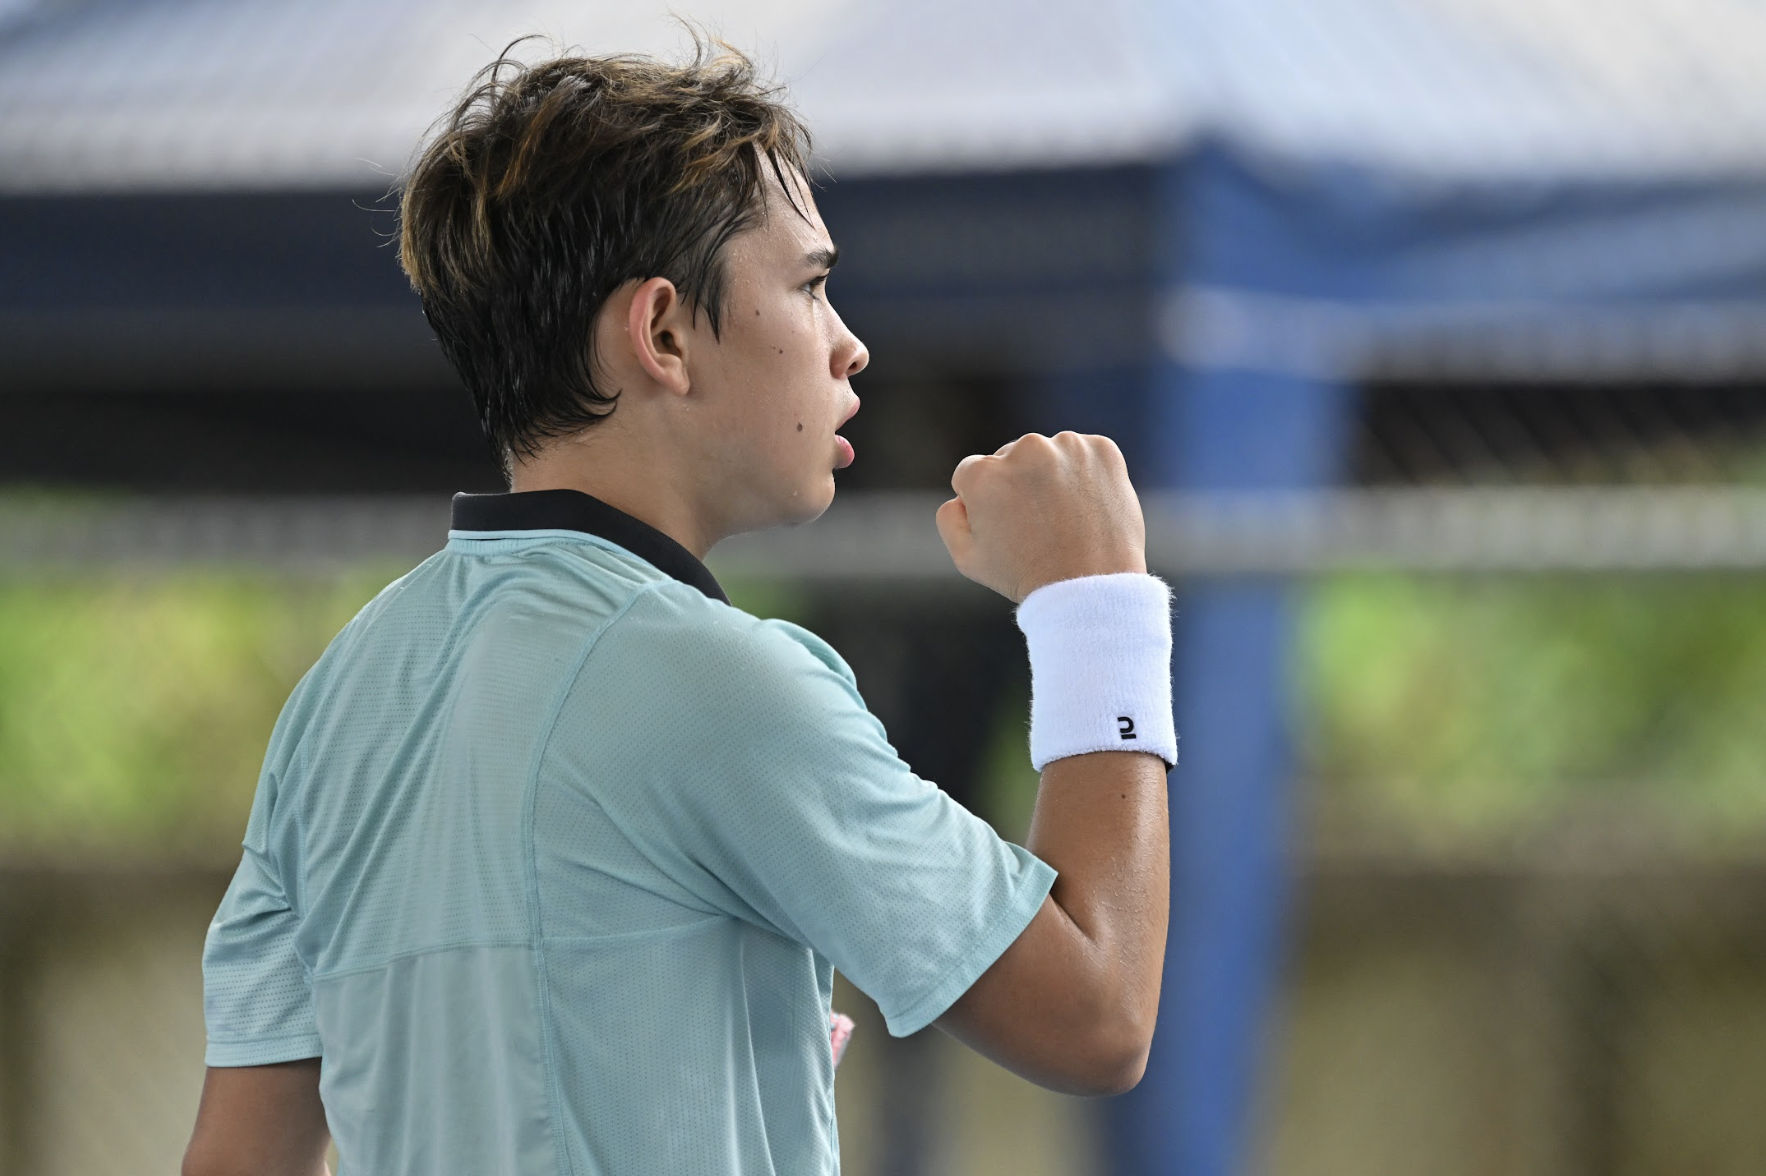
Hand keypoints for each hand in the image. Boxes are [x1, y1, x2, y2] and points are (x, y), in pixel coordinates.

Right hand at [935, 432, 1146, 602]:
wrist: (1093, 586)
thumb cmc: (1027, 576)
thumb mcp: (968, 558)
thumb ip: (950, 517)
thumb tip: (960, 495)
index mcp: (985, 473)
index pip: (973, 471)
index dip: (987, 503)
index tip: (1008, 526)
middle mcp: (1024, 449)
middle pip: (1012, 458)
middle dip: (1020, 484)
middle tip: (1038, 525)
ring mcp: (1067, 446)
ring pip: (1049, 454)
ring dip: (1053, 476)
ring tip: (1065, 519)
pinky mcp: (1102, 449)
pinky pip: (1085, 455)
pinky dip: (1086, 475)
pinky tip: (1087, 506)